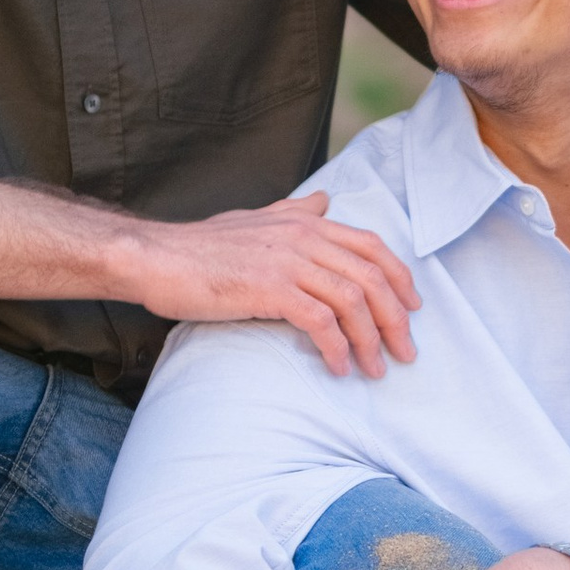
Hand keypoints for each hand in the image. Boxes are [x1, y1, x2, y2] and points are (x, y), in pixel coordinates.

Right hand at [129, 192, 420, 376]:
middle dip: (395, 319)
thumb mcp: (255, 219)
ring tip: (375, 369)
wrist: (156, 259)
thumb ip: (294, 212)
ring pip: (352, 301)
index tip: (412, 309)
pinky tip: (338, 368)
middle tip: (405, 352)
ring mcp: (287, 262)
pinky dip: (337, 348)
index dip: (400, 278)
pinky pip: (320, 322)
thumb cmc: (201, 247)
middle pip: (371, 277)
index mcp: (305, 222)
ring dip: (371, 340)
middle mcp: (303, 237)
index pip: (372, 246)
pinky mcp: (269, 289)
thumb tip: (324, 201)